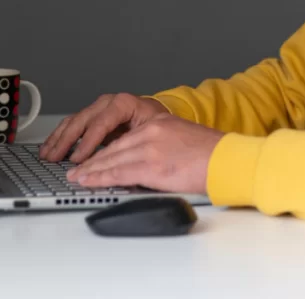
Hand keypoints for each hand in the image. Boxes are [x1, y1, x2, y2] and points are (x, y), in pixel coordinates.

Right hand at [39, 93, 169, 162]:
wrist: (160, 117)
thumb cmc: (158, 126)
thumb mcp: (151, 133)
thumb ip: (133, 143)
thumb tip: (117, 159)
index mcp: (124, 103)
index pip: (101, 122)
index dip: (88, 142)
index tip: (79, 158)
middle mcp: (109, 103)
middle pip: (83, 120)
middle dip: (67, 140)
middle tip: (57, 157)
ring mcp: (99, 108)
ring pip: (74, 121)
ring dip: (59, 139)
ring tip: (48, 154)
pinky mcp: (93, 117)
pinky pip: (72, 124)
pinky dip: (60, 136)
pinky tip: (51, 147)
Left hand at [65, 113, 223, 193]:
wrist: (228, 160)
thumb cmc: (213, 155)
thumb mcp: (184, 140)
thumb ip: (162, 147)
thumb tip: (146, 164)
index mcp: (159, 122)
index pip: (124, 137)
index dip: (104, 148)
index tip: (93, 156)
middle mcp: (151, 131)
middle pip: (113, 147)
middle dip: (92, 160)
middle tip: (76, 168)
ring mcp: (150, 148)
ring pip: (111, 160)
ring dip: (91, 170)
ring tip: (77, 178)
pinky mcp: (152, 166)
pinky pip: (118, 173)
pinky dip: (100, 178)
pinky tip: (89, 181)